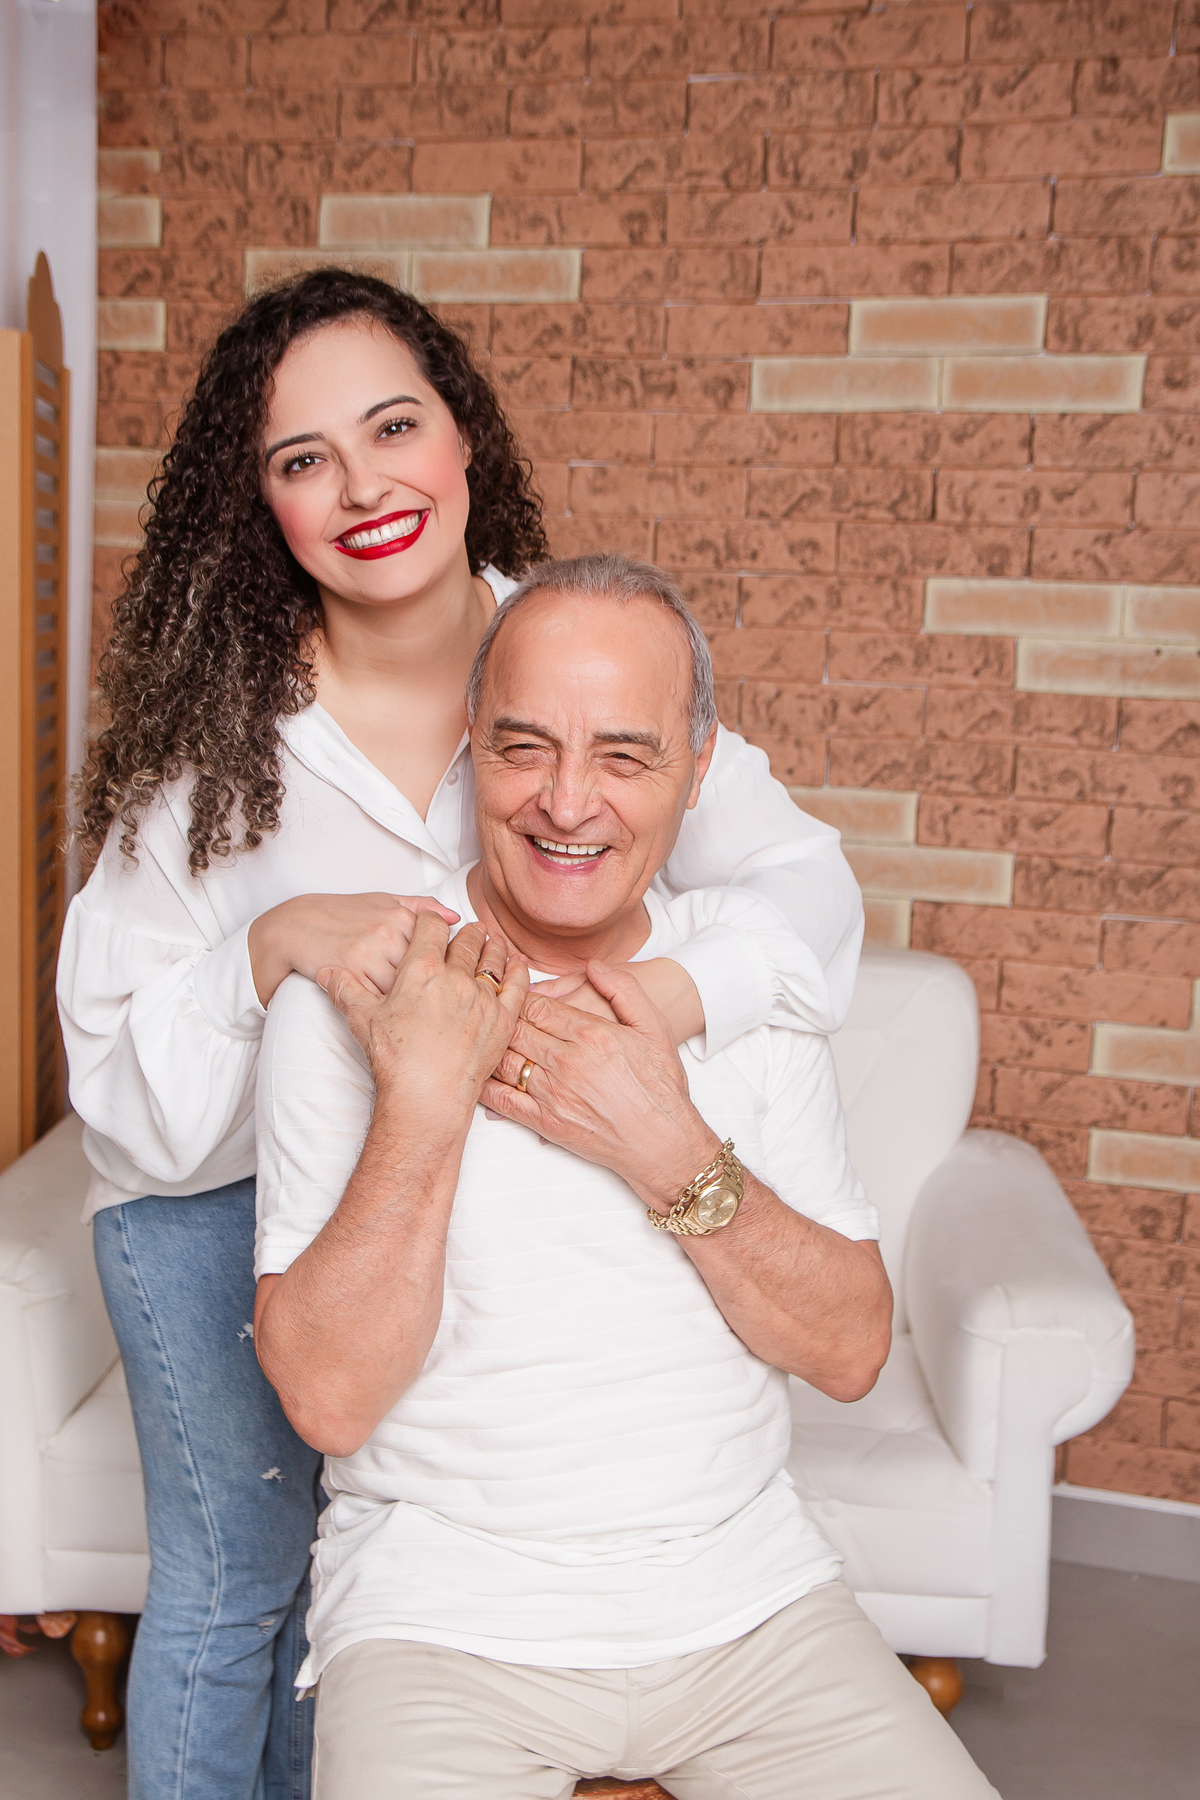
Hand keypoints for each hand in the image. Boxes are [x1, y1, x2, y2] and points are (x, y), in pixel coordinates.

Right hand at [248, 892, 458, 1007]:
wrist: (295, 926)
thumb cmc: (343, 914)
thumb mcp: (383, 902)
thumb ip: (421, 907)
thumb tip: (456, 916)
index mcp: (401, 916)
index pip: (439, 947)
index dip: (445, 968)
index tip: (446, 981)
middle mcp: (388, 932)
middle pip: (425, 970)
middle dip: (435, 990)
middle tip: (440, 1004)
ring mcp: (368, 953)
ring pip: (405, 987)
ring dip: (414, 1002)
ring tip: (420, 1013)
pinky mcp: (350, 972)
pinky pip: (378, 997)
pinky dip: (388, 1009)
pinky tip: (395, 1015)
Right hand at [322, 914, 528, 1121]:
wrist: (425, 1097)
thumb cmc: (394, 1059)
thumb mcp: (362, 1018)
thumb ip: (345, 989)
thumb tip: (327, 972)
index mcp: (421, 969)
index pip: (431, 926)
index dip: (431, 920)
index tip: (433, 922)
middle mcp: (456, 977)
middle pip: (466, 940)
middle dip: (465, 933)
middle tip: (468, 932)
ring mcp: (483, 997)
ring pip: (493, 958)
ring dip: (492, 946)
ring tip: (492, 942)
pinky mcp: (503, 1019)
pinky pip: (518, 985)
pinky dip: (519, 970)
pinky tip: (517, 964)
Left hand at [481, 960, 718, 1208]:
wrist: (664, 1141)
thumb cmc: (662, 1085)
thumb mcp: (655, 1026)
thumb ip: (625, 989)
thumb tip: (595, 965)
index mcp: (591, 1034)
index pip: (536, 1005)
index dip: (516, 995)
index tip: (508, 991)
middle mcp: (568, 1062)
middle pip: (515, 1028)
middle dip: (498, 1016)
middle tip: (484, 1009)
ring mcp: (554, 1094)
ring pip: (505, 1060)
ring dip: (489, 1046)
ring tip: (478, 1036)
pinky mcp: (547, 1123)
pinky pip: (504, 1100)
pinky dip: (486, 1085)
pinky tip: (477, 1074)